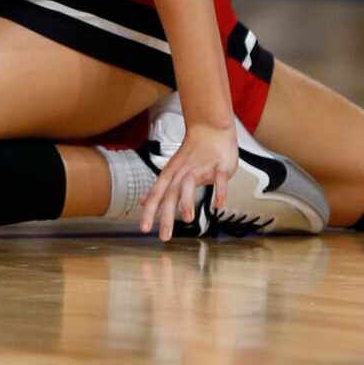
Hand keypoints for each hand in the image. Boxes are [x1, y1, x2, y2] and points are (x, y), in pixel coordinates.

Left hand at [140, 117, 238, 240]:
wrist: (210, 128)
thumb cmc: (192, 152)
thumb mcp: (172, 170)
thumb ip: (160, 188)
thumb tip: (144, 201)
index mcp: (172, 174)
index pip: (157, 193)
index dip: (150, 211)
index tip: (144, 228)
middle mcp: (184, 172)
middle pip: (171, 193)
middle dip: (166, 215)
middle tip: (164, 236)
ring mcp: (201, 168)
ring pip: (191, 184)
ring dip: (188, 200)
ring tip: (187, 218)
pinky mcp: (219, 167)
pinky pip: (219, 179)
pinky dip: (219, 191)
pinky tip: (218, 204)